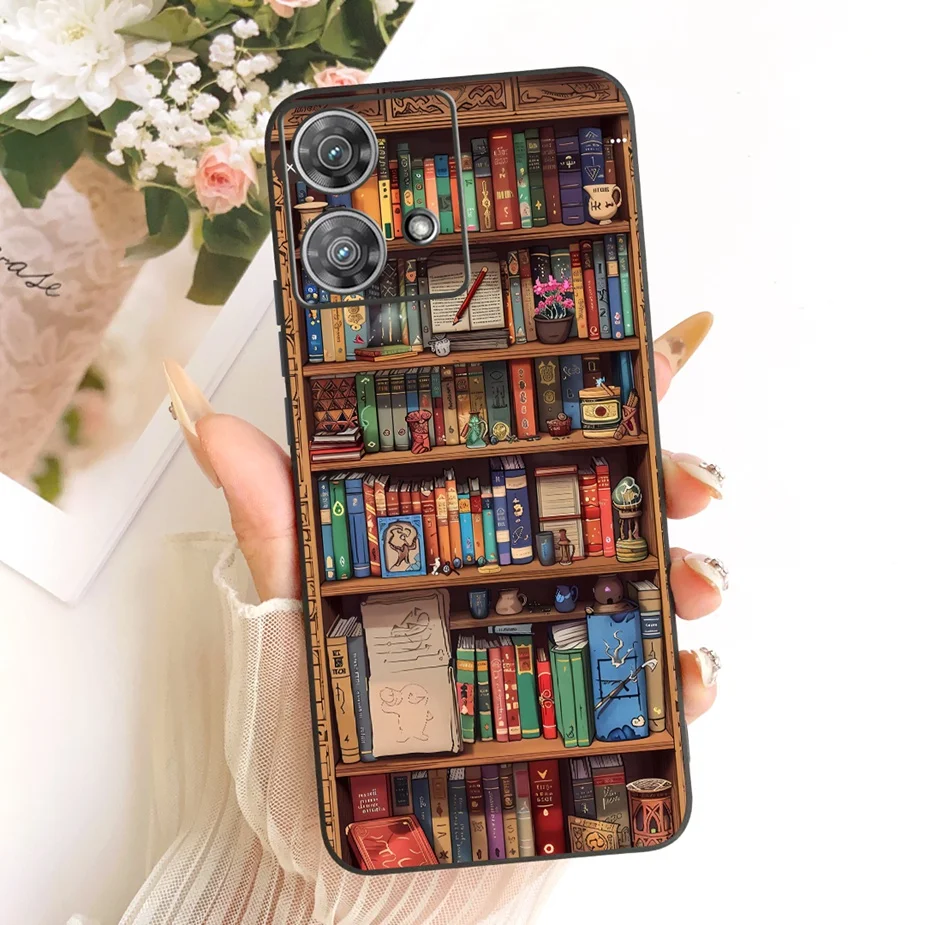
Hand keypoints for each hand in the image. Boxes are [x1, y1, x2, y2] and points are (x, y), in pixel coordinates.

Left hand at [164, 310, 723, 721]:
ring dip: (694, 571)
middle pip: (618, 508)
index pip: (538, 449)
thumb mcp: (292, 616)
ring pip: (652, 587)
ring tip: (697, 584)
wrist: (333, 861)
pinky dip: (687, 675)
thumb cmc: (309, 736)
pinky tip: (690, 673)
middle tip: (690, 484)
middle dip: (671, 480)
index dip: (601, 399)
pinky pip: (656, 686)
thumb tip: (215, 424)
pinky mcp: (586, 715)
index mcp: (464, 536)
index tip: (648, 358)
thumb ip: (273, 522)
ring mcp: (557, 643)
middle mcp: (520, 581)